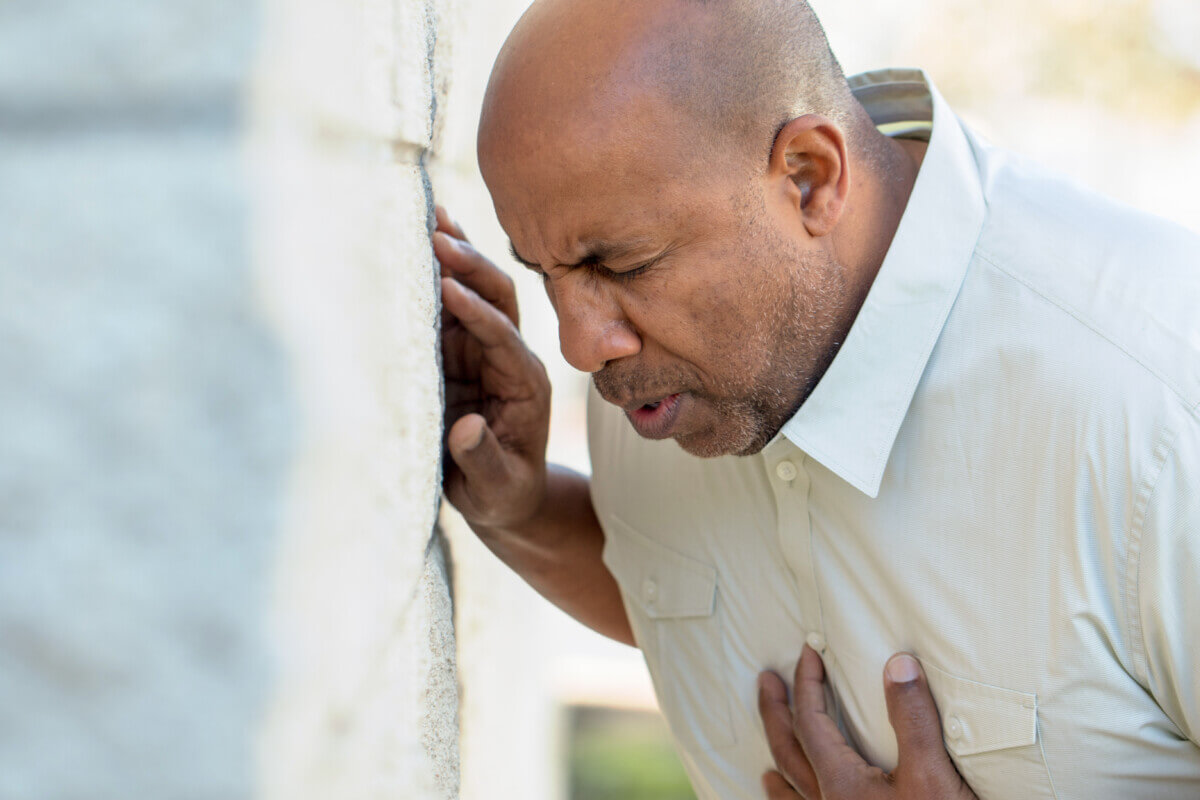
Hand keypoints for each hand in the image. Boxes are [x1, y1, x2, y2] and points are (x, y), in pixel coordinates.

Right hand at [435, 206, 551, 529]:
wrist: (505, 497)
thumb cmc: (503, 495)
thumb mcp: (496, 490)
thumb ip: (483, 461)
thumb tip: (466, 429)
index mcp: (524, 384)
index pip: (504, 338)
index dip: (477, 314)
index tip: (447, 288)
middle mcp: (508, 356)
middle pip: (498, 297)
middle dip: (471, 266)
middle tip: (437, 235)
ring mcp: (483, 349)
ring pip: (475, 290)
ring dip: (454, 254)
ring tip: (426, 215)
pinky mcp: (459, 350)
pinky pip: (449, 304)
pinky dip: (436, 271)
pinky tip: (420, 237)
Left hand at [756, 646, 977, 799]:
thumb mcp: (934, 775)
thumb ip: (912, 720)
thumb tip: (898, 664)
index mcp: (842, 785)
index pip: (810, 722)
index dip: (808, 683)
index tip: (808, 653)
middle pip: (787, 752)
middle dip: (775, 713)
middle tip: (766, 681)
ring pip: (792, 794)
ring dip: (780, 766)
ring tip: (767, 761)